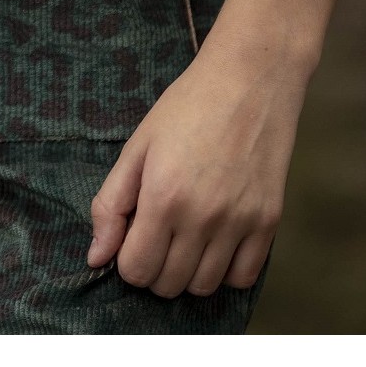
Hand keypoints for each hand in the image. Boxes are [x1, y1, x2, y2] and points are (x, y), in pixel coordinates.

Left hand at [87, 0, 341, 297]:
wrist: (250, 79)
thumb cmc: (188, 106)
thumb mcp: (137, 146)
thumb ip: (111, 204)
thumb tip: (96, 257)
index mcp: (163, 197)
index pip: (136, 270)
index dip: (127, 260)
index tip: (132, 237)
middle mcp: (203, 217)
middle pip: (168, 284)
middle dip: (154, 268)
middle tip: (157, 235)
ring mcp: (240, 222)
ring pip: (204, 287)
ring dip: (187, 272)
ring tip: (185, 238)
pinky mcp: (269, 221)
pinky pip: (243, 277)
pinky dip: (225, 270)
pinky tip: (215, 243)